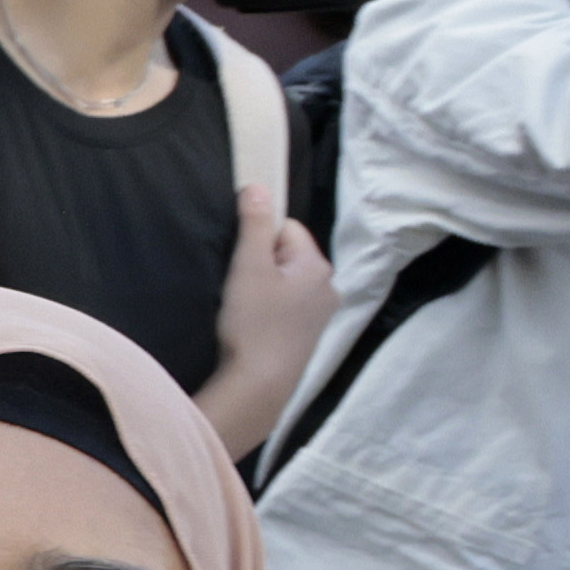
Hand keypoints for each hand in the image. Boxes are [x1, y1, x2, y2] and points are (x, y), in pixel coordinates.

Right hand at [209, 181, 332, 419]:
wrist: (262, 383)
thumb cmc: (255, 323)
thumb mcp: (248, 268)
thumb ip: (254, 225)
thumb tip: (258, 186)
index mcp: (318, 265)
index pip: (287, 228)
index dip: (258, 239)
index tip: (241, 262)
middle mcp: (329, 286)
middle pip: (288, 255)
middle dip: (262, 264)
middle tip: (240, 287)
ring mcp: (322, 312)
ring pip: (288, 282)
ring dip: (266, 288)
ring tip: (245, 309)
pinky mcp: (310, 334)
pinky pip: (290, 305)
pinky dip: (271, 310)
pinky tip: (255, 326)